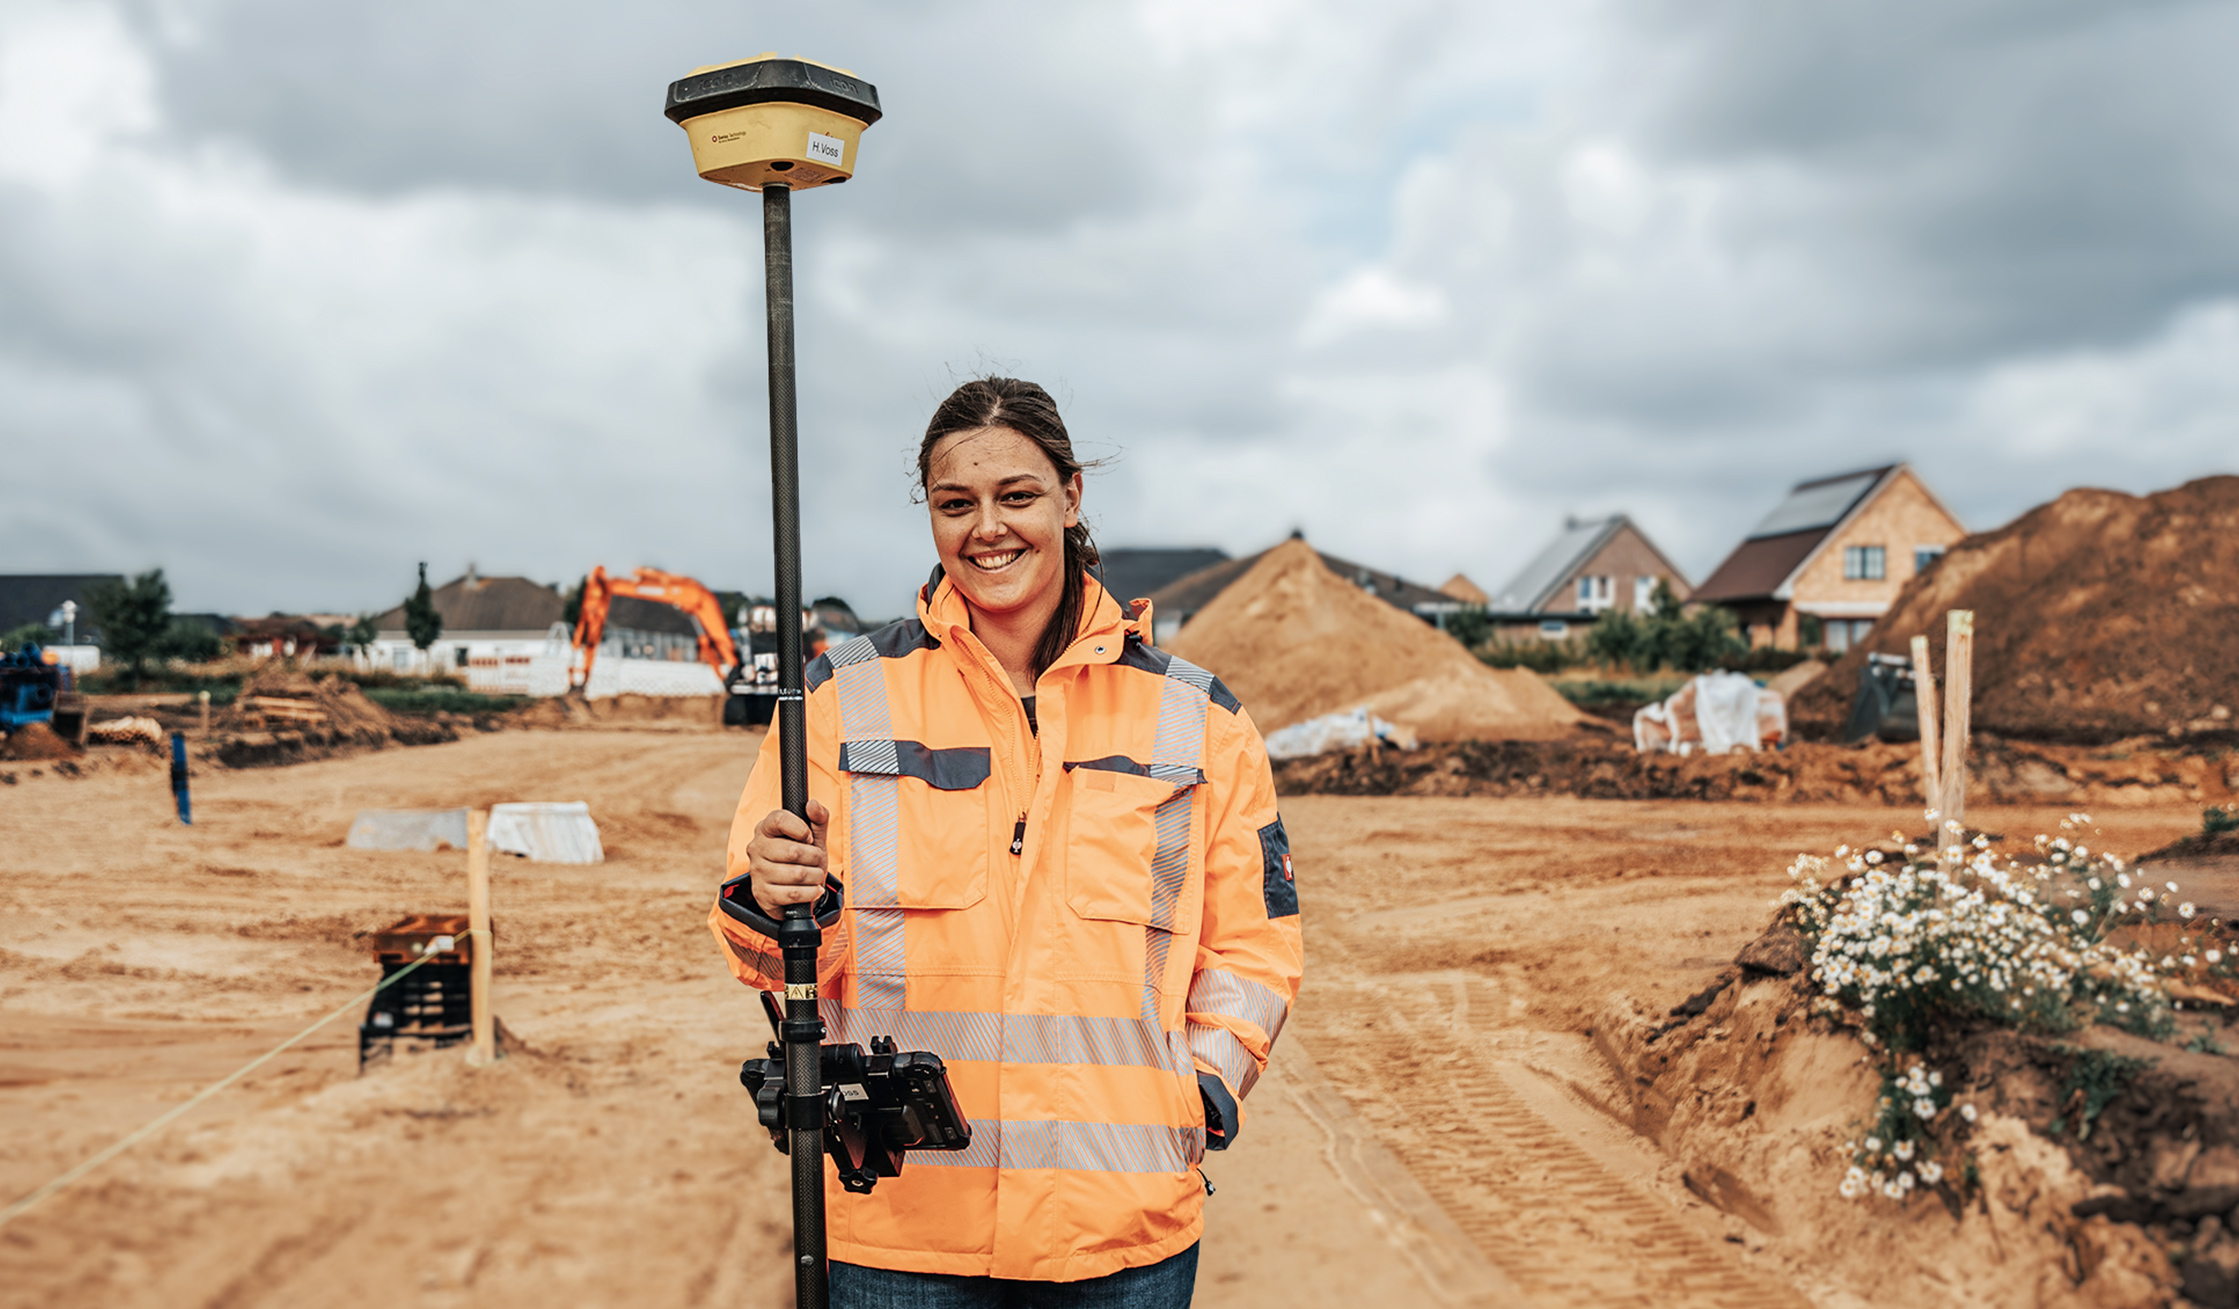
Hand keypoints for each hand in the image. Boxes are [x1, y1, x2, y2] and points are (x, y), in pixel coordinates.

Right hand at [746, 800, 830, 917]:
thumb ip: (818, 819)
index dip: (800, 828)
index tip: (809, 838)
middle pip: (793, 851)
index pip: (779, 819)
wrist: (795, 892)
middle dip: (815, 858)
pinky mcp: (762, 894)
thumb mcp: (814, 838)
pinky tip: (813, 889)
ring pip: (797, 874)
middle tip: (816, 860)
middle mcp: (756, 849)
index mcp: (765, 829)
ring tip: (815, 876)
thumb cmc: (804, 860)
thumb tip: (813, 804)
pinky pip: (793, 894)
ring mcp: (757, 872)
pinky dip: (811, 892)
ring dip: (815, 876)